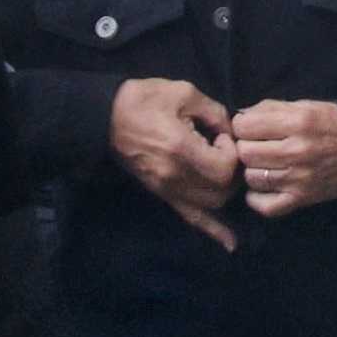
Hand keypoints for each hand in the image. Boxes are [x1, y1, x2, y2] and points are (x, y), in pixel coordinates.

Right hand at [109, 78, 239, 250]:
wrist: (104, 117)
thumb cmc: (142, 101)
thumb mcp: (183, 93)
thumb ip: (214, 111)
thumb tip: (231, 130)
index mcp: (180, 150)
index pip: (224, 167)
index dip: (232, 151)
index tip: (220, 134)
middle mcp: (175, 177)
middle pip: (222, 190)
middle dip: (232, 171)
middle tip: (223, 149)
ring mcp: (168, 189)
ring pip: (213, 206)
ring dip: (226, 190)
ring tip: (221, 169)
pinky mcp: (163, 194)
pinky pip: (191, 218)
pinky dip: (213, 230)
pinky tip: (231, 244)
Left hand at [233, 98, 336, 216]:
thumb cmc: (330, 124)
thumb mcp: (304, 106)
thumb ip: (270, 108)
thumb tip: (240, 117)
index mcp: (297, 123)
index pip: (245, 126)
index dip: (242, 125)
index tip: (250, 127)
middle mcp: (296, 151)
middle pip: (245, 153)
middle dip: (246, 146)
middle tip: (257, 146)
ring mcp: (298, 179)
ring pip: (251, 178)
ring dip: (253, 170)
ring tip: (264, 164)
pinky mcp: (300, 199)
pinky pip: (264, 205)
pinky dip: (257, 198)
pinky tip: (263, 187)